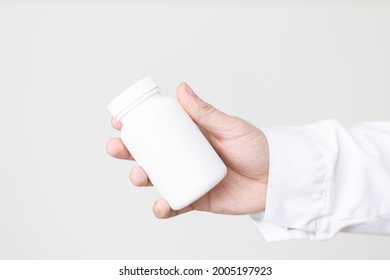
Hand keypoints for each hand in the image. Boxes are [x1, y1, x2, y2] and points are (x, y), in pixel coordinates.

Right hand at [106, 83, 269, 217]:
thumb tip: (181, 88)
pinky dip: (163, 207)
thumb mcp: (231, 127)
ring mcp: (188, 177)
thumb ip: (206, 112)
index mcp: (191, 135)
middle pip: (149, 153)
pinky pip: (174, 204)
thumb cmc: (257, 149)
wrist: (276, 180)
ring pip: (156, 178)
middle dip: (128, 151)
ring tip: (139, 175)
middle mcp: (185, 156)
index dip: (136, 125)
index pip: (157, 128)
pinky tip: (160, 206)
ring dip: (140, 177)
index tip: (120, 122)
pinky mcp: (196, 199)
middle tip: (116, 148)